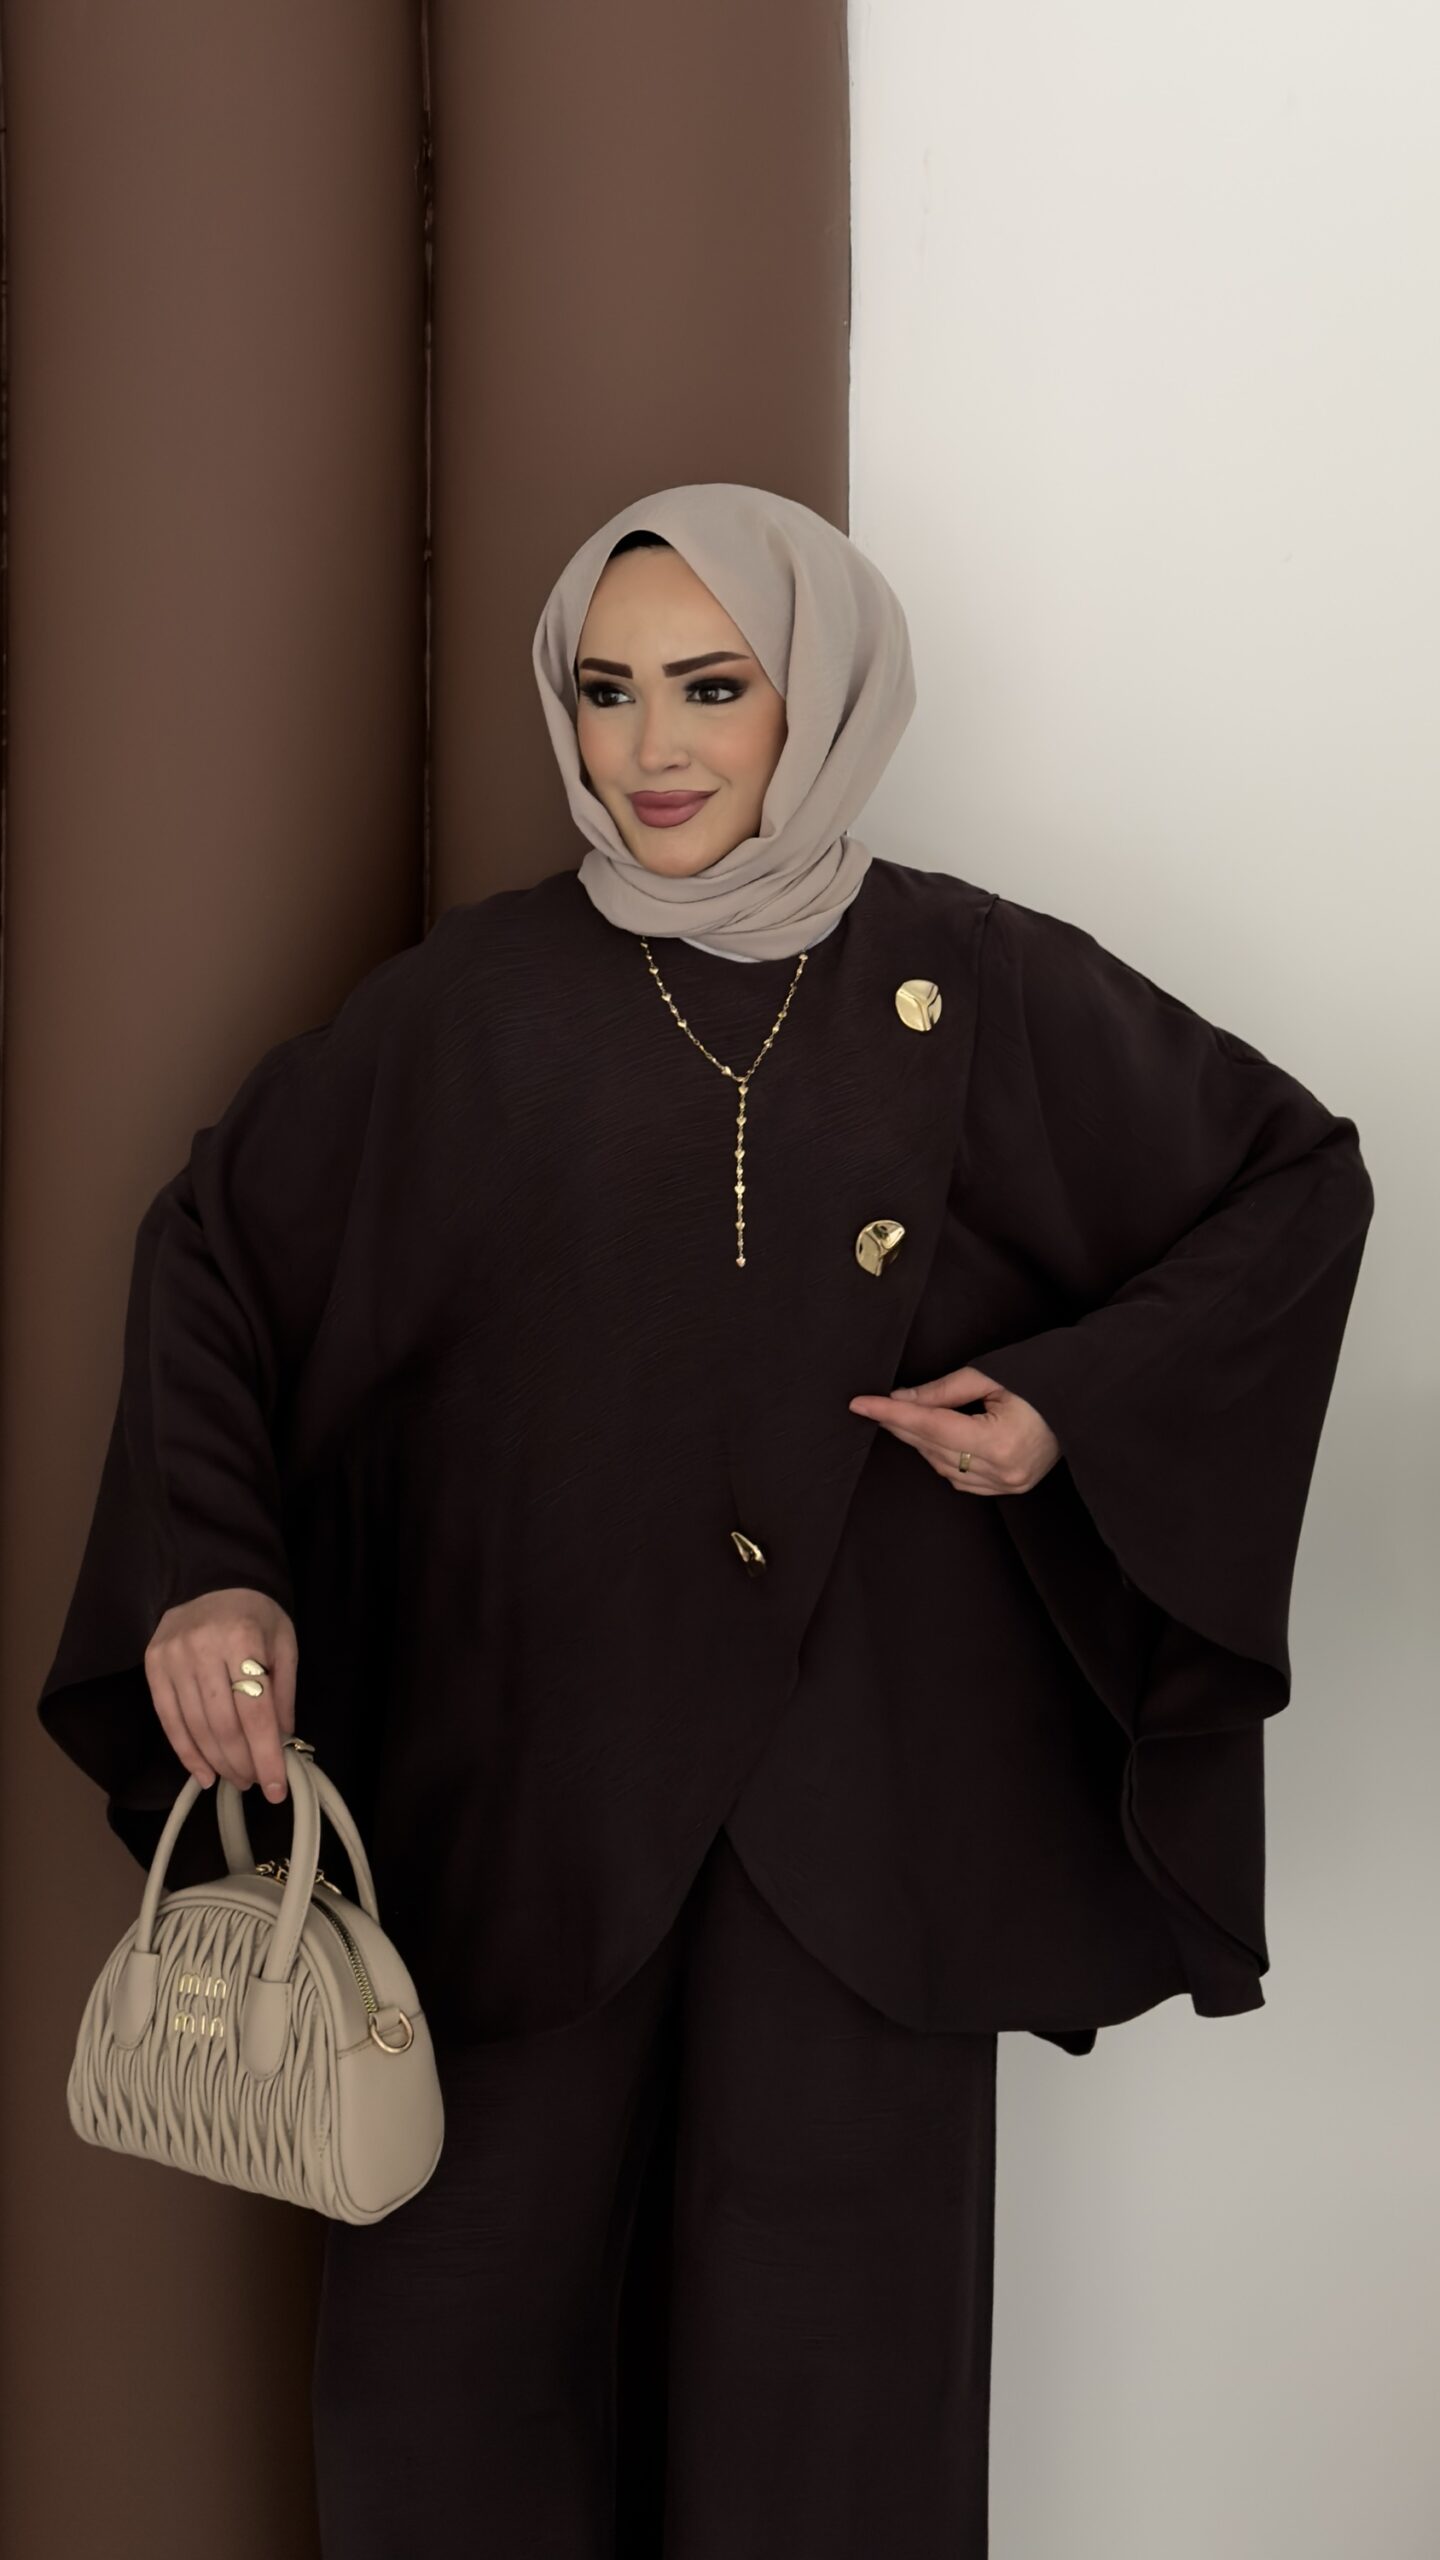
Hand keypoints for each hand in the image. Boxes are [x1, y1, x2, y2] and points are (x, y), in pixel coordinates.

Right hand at [144, 1587, 297, 1800]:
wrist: (212, 1581)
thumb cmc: (255, 1615)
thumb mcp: (283, 1644)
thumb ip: (283, 1693)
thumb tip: (282, 1744)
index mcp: (242, 1638)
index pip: (255, 1711)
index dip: (267, 1754)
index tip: (277, 1788)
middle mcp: (202, 1648)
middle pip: (224, 1724)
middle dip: (243, 1763)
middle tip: (257, 1783)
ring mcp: (172, 1658)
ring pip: (196, 1727)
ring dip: (218, 1762)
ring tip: (238, 1779)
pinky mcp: (153, 1667)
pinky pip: (169, 1720)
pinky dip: (187, 1754)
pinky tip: (205, 1774)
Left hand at [848, 1364, 1060, 1496]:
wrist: (1087, 1399)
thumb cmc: (1042, 1379)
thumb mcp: (989, 1375)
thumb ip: (941, 1391)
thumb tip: (900, 1400)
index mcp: (1000, 1441)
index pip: (930, 1426)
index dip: (891, 1415)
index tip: (860, 1405)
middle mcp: (1003, 1471)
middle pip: (933, 1448)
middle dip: (902, 1426)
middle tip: (874, 1406)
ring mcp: (1009, 1484)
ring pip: (943, 1466)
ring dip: (921, 1441)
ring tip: (906, 1417)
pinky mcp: (1011, 1487)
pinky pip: (960, 1478)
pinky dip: (942, 1457)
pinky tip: (935, 1438)